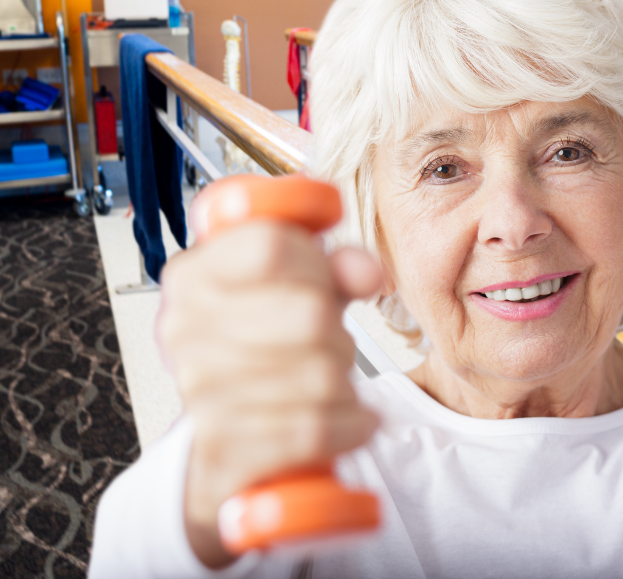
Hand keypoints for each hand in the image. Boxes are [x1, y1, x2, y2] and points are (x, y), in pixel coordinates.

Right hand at [157, 197, 380, 566]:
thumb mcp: (296, 292)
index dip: (316, 264)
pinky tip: (354, 418)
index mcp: (195, 274)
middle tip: (333, 342)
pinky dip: (350, 424)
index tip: (323, 281)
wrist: (221, 432)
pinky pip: (314, 430)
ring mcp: (197, 389)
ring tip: (333, 380)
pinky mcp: (221, 446)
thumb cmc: (259, 348)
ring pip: (320, 375)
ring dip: (345, 380)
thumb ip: (336, 269)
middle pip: (310, 315)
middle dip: (340, 332)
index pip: (271, 247)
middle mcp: (184, 327)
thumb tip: (366, 272)